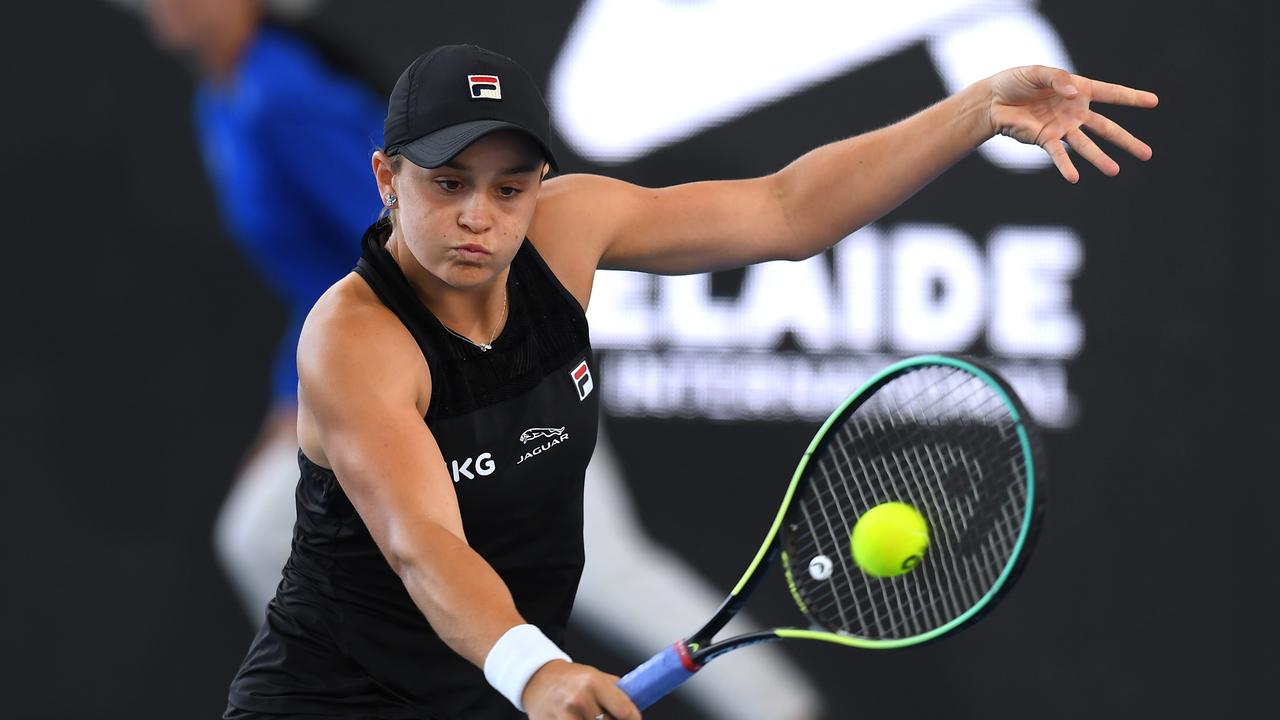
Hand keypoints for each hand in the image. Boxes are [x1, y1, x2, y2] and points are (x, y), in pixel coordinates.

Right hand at [523, 660, 640, 719]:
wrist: (537, 678)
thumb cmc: (571, 678)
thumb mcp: (596, 676)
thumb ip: (617, 692)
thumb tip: (636, 709)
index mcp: (594, 683)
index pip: (625, 711)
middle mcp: (580, 699)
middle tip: (609, 717)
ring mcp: (565, 714)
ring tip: (593, 718)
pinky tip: (581, 719)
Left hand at [986, 65, 1158, 182]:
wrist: (993, 101)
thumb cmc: (1016, 82)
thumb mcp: (1037, 72)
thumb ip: (1058, 79)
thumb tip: (1073, 94)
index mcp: (1078, 90)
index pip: (1111, 93)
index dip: (1132, 97)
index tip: (1154, 101)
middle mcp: (1075, 112)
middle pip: (1107, 127)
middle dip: (1127, 141)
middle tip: (1148, 154)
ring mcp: (1062, 127)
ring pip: (1087, 145)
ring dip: (1100, 159)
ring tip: (1116, 171)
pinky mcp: (1045, 139)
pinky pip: (1058, 154)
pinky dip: (1066, 165)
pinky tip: (1074, 178)